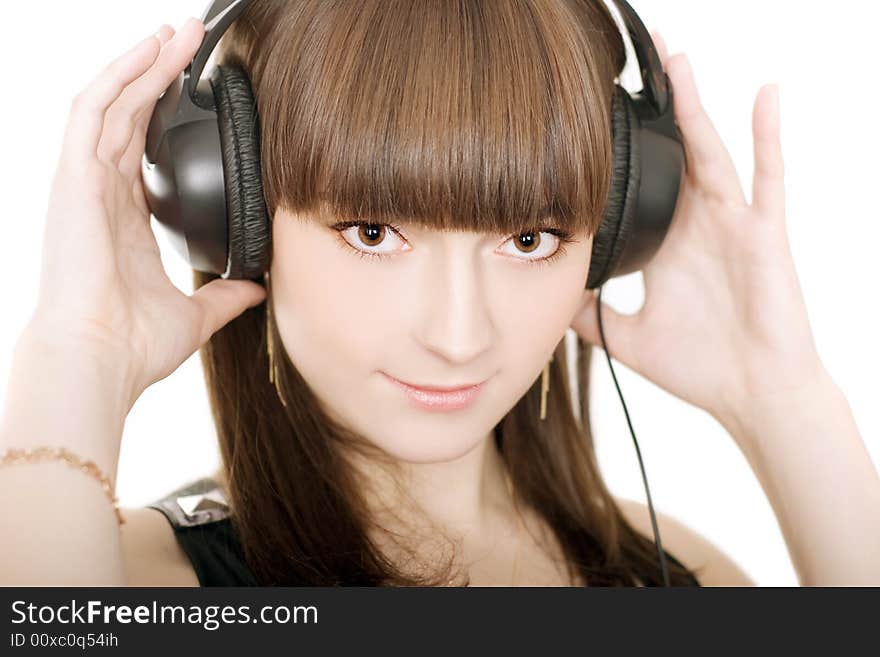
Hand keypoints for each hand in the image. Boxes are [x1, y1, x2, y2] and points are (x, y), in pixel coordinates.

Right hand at [29, 19, 265, 411]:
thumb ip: (224, 296)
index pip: (140, 151)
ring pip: (112, 103)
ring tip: (176, 34)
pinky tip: (147, 51)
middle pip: (128, 116)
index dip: (162, 117)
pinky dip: (119, 77)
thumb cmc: (134, 344)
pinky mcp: (75, 178)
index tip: (191, 92)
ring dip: (144, 64)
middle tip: (188, 41)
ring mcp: (84, 183)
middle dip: (158, 75)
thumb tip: (257, 288)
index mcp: (124, 221)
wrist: (101, 358)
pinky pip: (93, 111)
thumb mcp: (195, 313)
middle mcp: (101, 195)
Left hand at [570, 31, 826, 430]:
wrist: (751, 396)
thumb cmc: (700, 367)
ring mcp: (730, 227)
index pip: (638, 188)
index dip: (617, 155)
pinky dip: (768, 138)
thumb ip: (587, 317)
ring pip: (710, 154)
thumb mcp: (626, 337)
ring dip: (695, 107)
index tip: (586, 120)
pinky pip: (767, 181)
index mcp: (666, 246)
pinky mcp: (763, 237)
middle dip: (655, 110)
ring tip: (677, 60)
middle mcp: (696, 228)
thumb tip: (546, 302)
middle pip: (671, 156)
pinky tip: (764, 96)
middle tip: (633, 62)